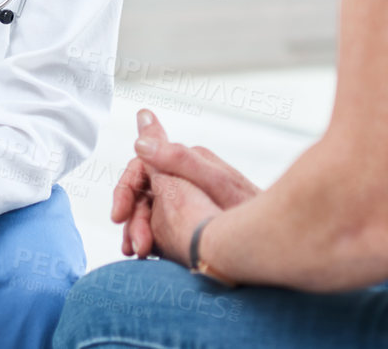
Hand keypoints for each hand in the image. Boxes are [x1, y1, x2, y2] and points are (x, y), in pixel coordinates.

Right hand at [111, 110, 258, 260]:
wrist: (269, 243)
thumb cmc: (246, 212)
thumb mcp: (210, 181)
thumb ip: (175, 156)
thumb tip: (142, 133)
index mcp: (187, 161)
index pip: (141, 167)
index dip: (125, 190)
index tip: (118, 215)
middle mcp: (185, 177)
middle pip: (143, 193)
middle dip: (133, 218)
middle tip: (132, 246)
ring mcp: (187, 200)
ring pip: (148, 213)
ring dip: (138, 232)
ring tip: (140, 253)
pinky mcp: (190, 222)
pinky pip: (160, 228)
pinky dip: (150, 240)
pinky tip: (149, 255)